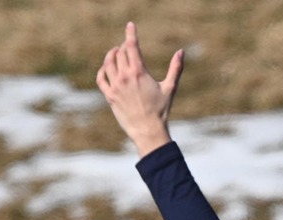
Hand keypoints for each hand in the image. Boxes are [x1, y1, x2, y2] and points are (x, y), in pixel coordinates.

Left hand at [96, 22, 182, 156]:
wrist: (147, 130)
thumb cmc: (161, 110)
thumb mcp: (170, 87)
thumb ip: (175, 68)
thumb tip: (181, 51)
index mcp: (139, 72)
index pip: (132, 46)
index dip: (131, 33)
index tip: (130, 26)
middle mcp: (125, 77)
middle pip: (120, 53)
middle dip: (124, 46)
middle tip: (128, 46)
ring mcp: (115, 87)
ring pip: (108, 63)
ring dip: (111, 55)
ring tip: (116, 52)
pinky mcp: (109, 96)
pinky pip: (100, 79)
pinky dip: (102, 70)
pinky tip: (106, 68)